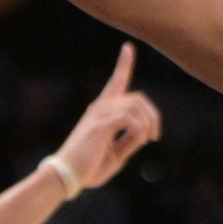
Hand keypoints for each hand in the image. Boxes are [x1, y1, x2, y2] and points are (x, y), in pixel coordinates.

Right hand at [52, 43, 162, 191]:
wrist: (67, 176)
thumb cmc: (89, 167)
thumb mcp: (116, 154)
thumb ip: (129, 141)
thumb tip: (144, 133)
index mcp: (102, 112)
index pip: (115, 82)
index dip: (123, 64)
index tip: (128, 47)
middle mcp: (100, 108)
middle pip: (136, 97)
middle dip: (153, 114)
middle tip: (155, 137)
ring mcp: (99, 115)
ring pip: (135, 104)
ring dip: (149, 122)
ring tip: (149, 139)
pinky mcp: (100, 125)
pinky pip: (129, 118)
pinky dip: (141, 128)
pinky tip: (142, 139)